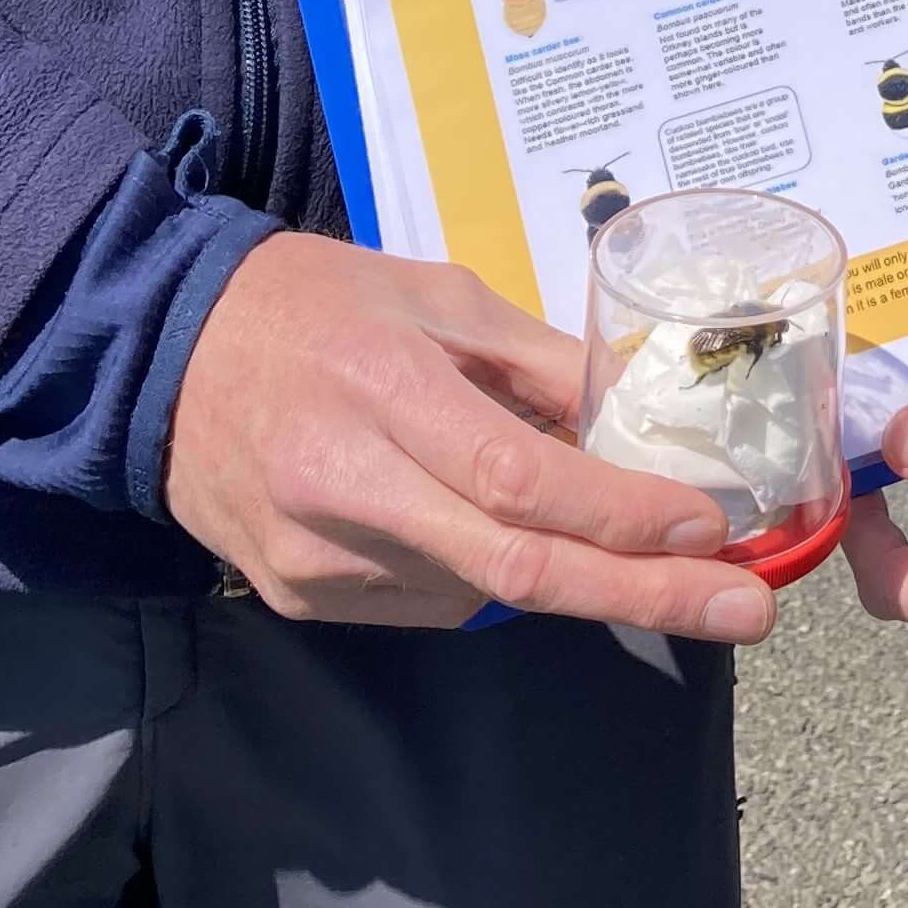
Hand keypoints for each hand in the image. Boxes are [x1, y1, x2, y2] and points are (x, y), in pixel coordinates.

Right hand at [165, 230, 775, 642]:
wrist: (160, 357)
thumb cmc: (313, 305)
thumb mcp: (434, 296)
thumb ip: (534, 362)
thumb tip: (638, 419)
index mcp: (384, 392)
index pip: (519, 480)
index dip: (621, 513)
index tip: (713, 525)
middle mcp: (347, 490)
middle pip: (517, 566)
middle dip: (646, 594)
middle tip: (747, 611)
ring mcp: (317, 562)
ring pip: (480, 592)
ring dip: (565, 571)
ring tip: (610, 528)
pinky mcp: (301, 600)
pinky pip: (428, 602)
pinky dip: (486, 572)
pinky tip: (484, 524)